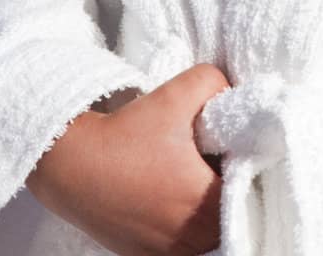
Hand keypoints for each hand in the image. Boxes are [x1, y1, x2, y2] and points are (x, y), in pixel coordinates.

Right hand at [26, 61, 230, 255]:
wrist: (70, 164)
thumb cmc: (126, 133)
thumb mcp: (179, 92)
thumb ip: (216, 83)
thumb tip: (231, 94)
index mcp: (209, 207)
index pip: (251, 188)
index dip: (247, 161)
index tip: (232, 143)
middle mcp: (194, 241)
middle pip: (231, 212)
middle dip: (227, 182)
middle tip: (213, 154)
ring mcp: (169, 254)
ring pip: (207, 231)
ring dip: (205, 205)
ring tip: (189, 173)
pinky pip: (181, 242)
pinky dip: (182, 220)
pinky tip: (168, 191)